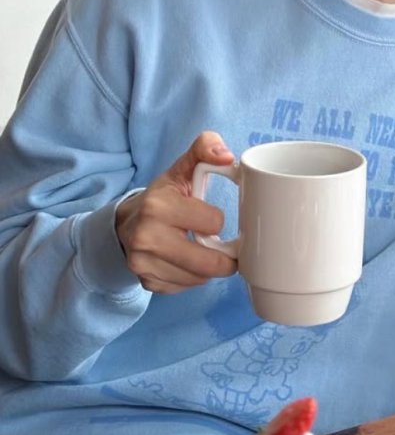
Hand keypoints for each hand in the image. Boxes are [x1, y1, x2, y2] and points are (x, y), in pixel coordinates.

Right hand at [115, 131, 238, 293]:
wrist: (128, 221)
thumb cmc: (164, 195)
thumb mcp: (183, 166)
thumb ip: (206, 147)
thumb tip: (226, 156)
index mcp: (158, 206)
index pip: (214, 222)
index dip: (216, 219)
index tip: (208, 216)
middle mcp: (146, 238)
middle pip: (207, 262)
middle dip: (223, 255)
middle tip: (224, 246)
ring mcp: (143, 264)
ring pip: (198, 278)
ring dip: (208, 268)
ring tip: (203, 250)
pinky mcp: (146, 282)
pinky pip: (183, 288)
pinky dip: (192, 277)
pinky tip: (186, 261)